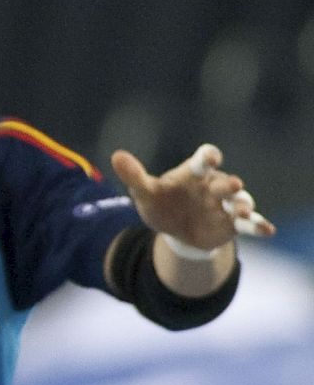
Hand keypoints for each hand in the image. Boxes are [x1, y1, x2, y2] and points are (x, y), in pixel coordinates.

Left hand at [111, 143, 273, 249]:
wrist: (175, 229)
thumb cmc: (161, 204)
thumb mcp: (145, 193)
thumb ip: (134, 176)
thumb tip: (117, 155)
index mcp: (193, 174)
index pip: (203, 160)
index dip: (208, 157)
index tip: (211, 158)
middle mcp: (213, 186)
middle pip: (223, 182)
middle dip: (227, 184)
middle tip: (231, 185)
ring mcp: (225, 204)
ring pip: (239, 202)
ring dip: (243, 205)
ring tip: (243, 210)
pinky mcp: (233, 224)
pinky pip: (248, 224)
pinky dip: (258, 225)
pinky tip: (268, 229)